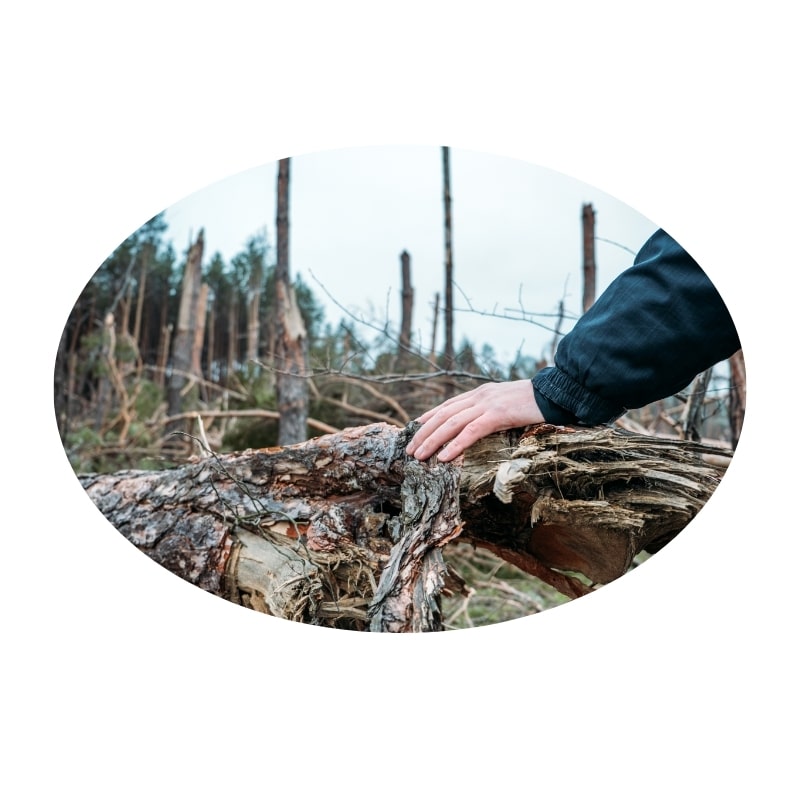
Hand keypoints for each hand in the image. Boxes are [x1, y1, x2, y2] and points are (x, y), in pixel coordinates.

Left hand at [405, 379, 544, 461]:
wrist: (555, 392)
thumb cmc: (534, 402)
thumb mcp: (506, 404)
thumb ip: (489, 411)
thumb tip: (477, 425)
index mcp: (479, 393)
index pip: (447, 405)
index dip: (428, 417)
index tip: (414, 429)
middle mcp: (478, 397)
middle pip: (443, 415)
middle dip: (424, 433)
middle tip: (410, 450)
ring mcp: (487, 404)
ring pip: (451, 423)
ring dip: (432, 441)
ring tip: (419, 456)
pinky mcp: (498, 414)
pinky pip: (471, 431)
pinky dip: (455, 445)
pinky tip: (444, 457)